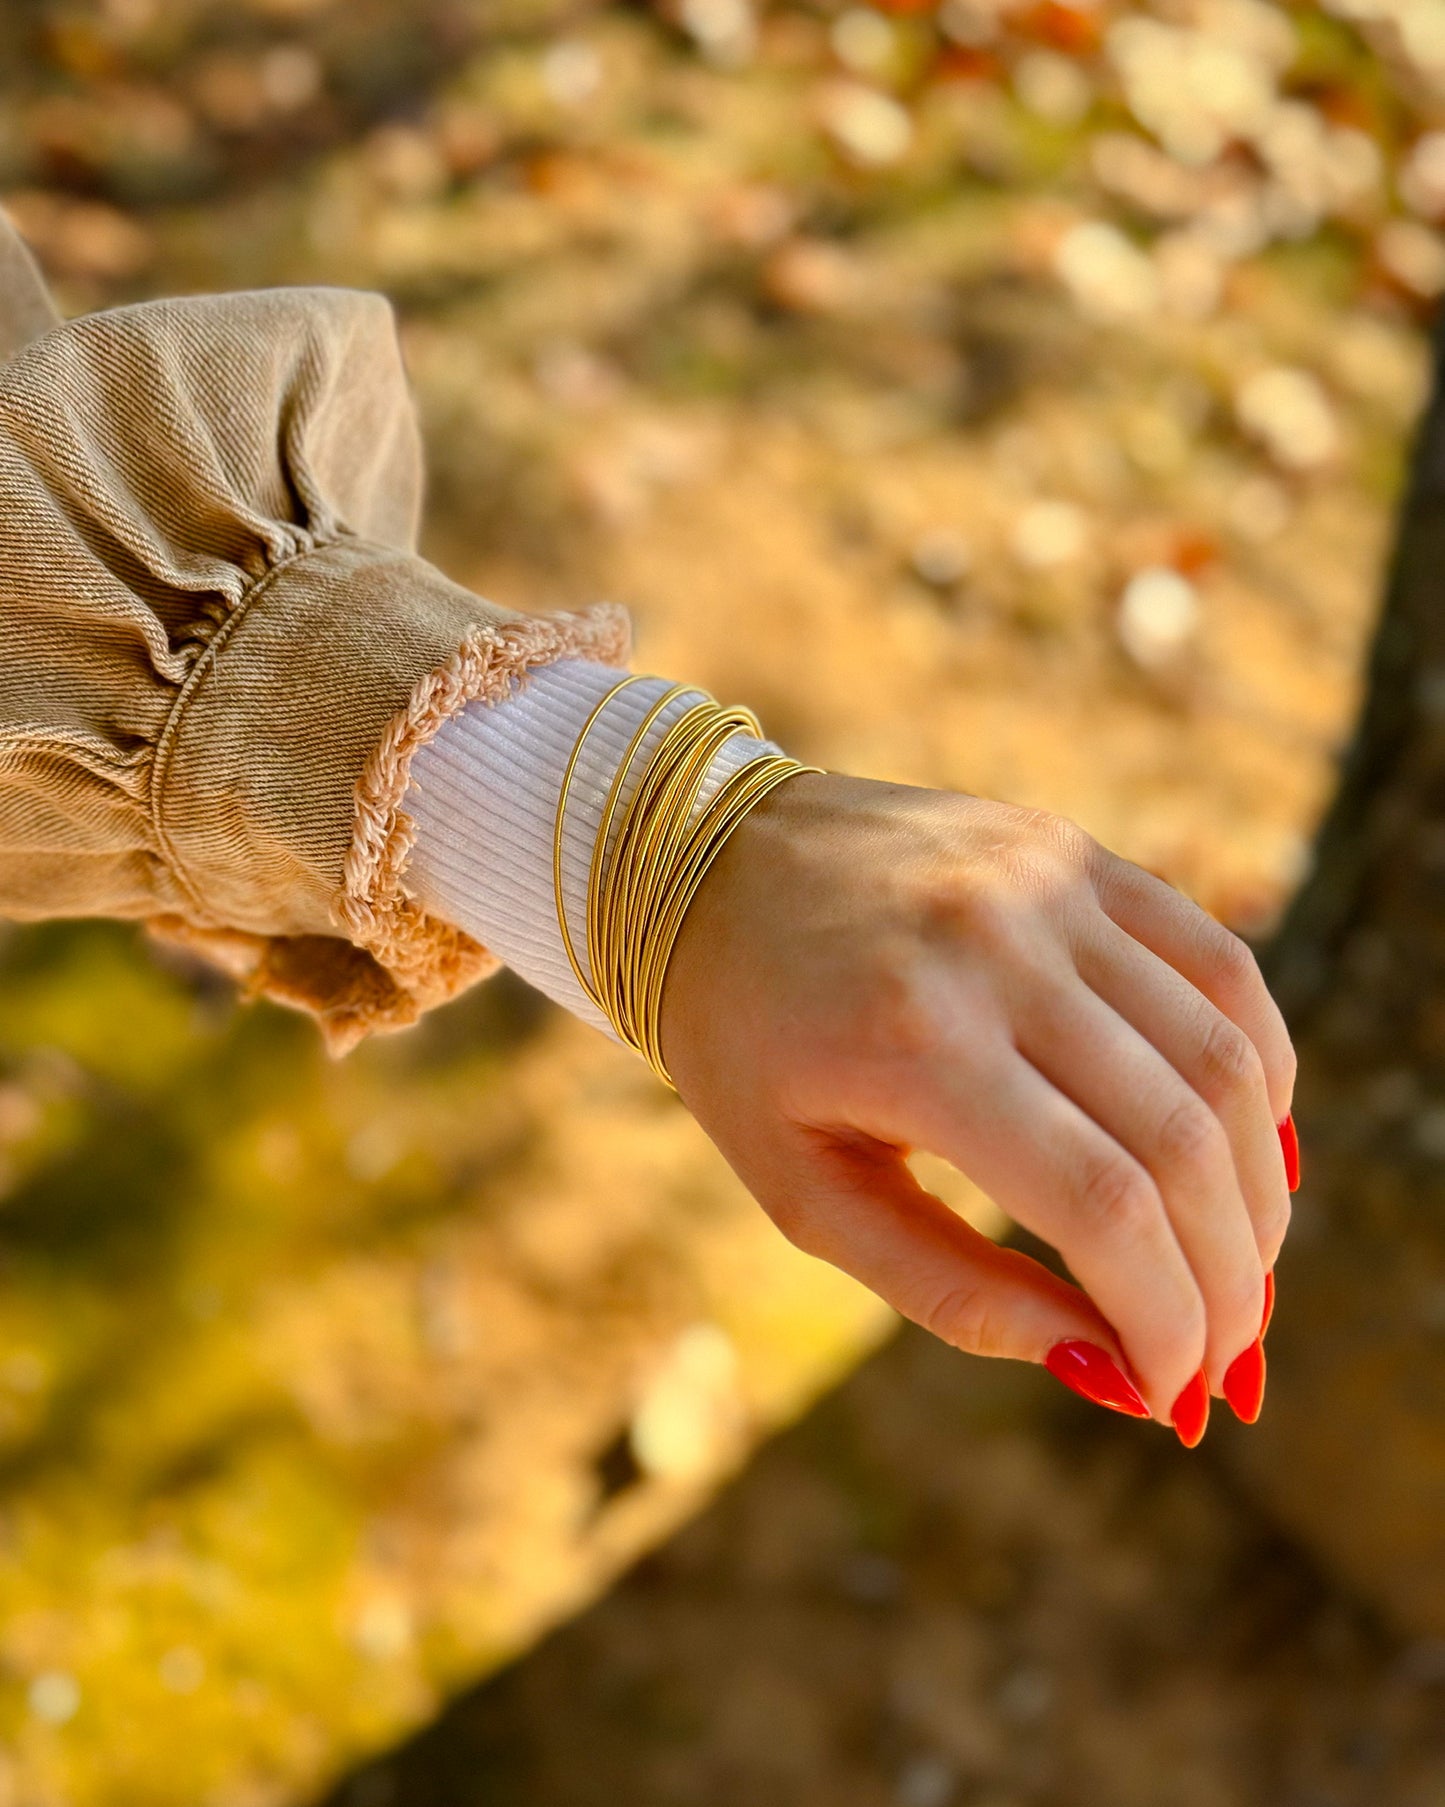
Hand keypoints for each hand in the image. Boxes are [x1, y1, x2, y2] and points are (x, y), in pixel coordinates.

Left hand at [658, 771, 1296, 1441]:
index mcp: (911, 1045)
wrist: (703, 863)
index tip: (1177, 1398)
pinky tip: (1247, 1147)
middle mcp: (995, 950)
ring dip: (1258, 1188)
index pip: (1102, 1207)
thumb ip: (949, 1289)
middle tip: (1228, 1360)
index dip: (1167, 1319)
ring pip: (1222, 1057)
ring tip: (1241, 1270)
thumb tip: (1105, 1366)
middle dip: (1228, 1278)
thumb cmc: (741, 1046)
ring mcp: (1046, 885)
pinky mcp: (1074, 852)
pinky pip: (1218, 965)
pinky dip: (1258, 1067)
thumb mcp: (803, 1192)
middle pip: (1181, 1141)